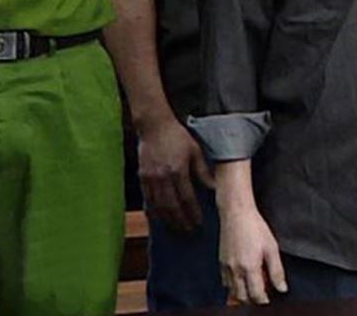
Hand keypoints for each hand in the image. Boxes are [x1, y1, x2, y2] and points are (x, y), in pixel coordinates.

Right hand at [137, 117, 212, 232]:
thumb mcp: (195, 150)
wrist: (154, 125)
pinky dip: (154, 211)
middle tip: (189, 231)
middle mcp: (163, 177)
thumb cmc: (177, 136)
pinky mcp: (142, 178)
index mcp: (178, 170)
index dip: (193, 213)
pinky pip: (148, 199)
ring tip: (176, 228)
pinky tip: (160, 218)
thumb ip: (203, 170)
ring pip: (159, 206)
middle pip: (172, 206)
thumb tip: (213, 187)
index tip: (199, 223)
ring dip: (168, 220)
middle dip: (181, 221)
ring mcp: (150, 178)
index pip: (187, 198)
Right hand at [218, 198, 287, 303]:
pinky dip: (233, 287)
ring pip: (232, 292)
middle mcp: (236, 270)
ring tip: (252, 290)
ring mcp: (226, 267)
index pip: (256, 295)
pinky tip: (241, 282)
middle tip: (261, 297)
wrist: (236, 213)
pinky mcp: (221, 262)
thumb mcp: (271, 247)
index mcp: (250, 267)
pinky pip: (225, 282)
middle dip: (252, 301)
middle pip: (242, 297)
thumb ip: (276, 271)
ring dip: (242, 295)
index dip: (264, 301)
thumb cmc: (255, 227)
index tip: (268, 300)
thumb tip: (282, 288)